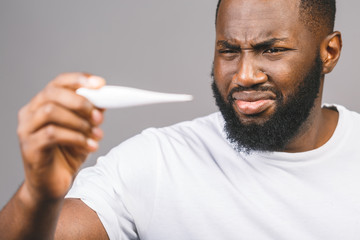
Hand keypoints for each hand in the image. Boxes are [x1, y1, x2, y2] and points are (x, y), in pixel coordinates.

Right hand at [17, 73, 105, 201]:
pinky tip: (90, 146)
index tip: (100, 84)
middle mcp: (30, 113)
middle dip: (81, 102)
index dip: (79, 80)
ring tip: (96, 134)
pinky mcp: (29, 147)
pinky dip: (77, 138)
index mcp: (43, 104)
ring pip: (51, 111)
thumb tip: (104, 99)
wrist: (53, 185)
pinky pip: (52, 134)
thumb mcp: (84, 130)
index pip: (59, 83)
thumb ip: (91, 114)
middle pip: (53, 93)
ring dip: (79, 122)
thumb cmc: (67, 155)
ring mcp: (27, 130)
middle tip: (99, 116)